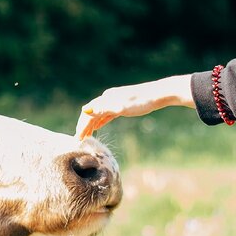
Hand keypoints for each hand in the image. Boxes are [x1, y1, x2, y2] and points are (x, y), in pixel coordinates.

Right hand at [76, 75, 193, 139]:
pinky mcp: (121, 105)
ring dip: (90, 124)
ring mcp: (114, 101)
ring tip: (85, 136)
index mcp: (106, 99)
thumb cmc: (141, 101)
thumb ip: (104, 110)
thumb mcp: (121, 107)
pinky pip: (106, 114)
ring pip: (98, 114)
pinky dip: (100, 121)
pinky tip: (98, 126)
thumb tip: (85, 110)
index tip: (77, 139)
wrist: (158, 94)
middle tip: (79, 140)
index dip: (81, 126)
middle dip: (83, 126)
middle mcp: (107, 98)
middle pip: (91, 113)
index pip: (89, 113)